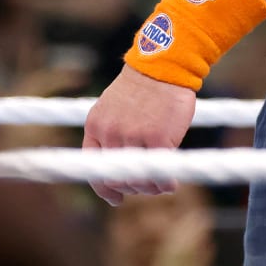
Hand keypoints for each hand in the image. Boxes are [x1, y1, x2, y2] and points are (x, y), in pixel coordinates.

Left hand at [82, 65, 196, 205]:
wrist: (162, 66)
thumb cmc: (142, 89)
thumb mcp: (113, 108)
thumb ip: (110, 135)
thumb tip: (117, 171)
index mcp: (96, 125)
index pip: (93, 168)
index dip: (105, 189)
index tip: (117, 199)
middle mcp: (111, 133)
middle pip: (118, 179)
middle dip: (134, 188)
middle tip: (148, 185)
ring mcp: (133, 136)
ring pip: (139, 180)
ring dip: (151, 187)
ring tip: (160, 183)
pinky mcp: (158, 139)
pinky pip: (160, 174)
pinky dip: (167, 184)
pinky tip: (171, 182)